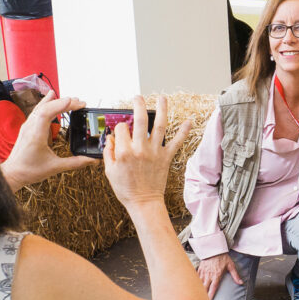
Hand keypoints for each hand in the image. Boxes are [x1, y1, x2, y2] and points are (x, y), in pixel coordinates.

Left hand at [2, 91, 95, 191]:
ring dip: (56, 102)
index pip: (46, 114)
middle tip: (81, 103)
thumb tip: (93, 160)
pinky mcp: (27, 127)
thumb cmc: (29, 171)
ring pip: (41, 107)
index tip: (74, 102)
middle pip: (46, 108)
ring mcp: (27, 126)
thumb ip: (76, 162)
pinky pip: (37, 110)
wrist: (12, 173)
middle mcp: (30, 128)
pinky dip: (46, 103)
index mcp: (36, 136)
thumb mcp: (55, 167)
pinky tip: (51, 96)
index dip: (60, 105)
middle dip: (64, 103)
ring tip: (71, 100)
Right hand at [103, 96, 190, 210]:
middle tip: (138, 97)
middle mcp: (140, 149)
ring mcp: (155, 152)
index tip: (121, 131)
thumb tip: (111, 138)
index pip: (121, 129)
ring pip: (160, 126)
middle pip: (140, 120)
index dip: (120, 128)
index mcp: (124, 152)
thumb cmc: (125, 188)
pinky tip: (189, 121)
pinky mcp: (166, 157)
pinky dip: (184, 131)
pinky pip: (176, 142)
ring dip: (162, 110)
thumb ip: (109, 152)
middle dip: (138, 105)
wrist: (144, 202)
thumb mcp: (109, 171)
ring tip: (162, 98)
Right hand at [197, 253, 242, 299]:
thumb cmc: (223, 257)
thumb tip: (241, 283)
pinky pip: (196, 277)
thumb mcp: (231, 266)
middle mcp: (209, 275)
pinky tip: (193, 288)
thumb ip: (235, 275)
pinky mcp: (200, 269)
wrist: (214, 249)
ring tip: (196, 297)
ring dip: (198, 290)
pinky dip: (194, 283)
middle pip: (204, 287)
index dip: (211, 295)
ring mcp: (203, 272)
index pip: (213, 287)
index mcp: (217, 275)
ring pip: (199, 283)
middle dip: (202, 295)